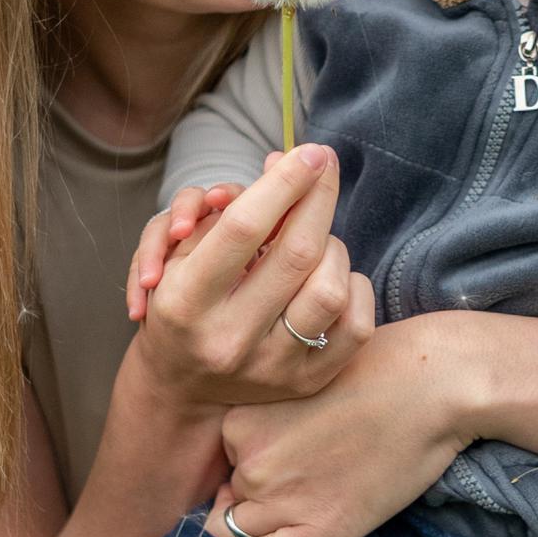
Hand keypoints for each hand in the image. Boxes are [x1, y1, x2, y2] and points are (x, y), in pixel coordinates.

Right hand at [130, 145, 372, 412]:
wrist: (182, 384)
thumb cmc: (181, 303)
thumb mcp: (181, 255)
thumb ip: (228, 210)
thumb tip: (285, 162)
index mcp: (185, 303)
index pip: (244, 228)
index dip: (284, 182)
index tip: (310, 152)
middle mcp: (228, 341)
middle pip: (296, 253)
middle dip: (318, 197)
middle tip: (324, 165)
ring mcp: (270, 369)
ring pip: (330, 289)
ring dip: (331, 245)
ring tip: (315, 233)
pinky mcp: (306, 384)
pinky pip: (357, 325)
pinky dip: (352, 286)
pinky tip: (330, 273)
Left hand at [217, 315, 483, 536]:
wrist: (430, 387)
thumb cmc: (375, 370)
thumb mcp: (299, 379)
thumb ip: (264, 415)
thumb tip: (246, 459)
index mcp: (239, 421)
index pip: (225, 461)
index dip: (254, 461)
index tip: (292, 452)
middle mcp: (251, 463)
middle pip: (232, 497)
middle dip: (260, 493)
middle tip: (310, 473)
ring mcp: (282, 499)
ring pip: (240, 532)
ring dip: (270, 523)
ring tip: (314, 498)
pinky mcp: (320, 529)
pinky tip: (314, 528)